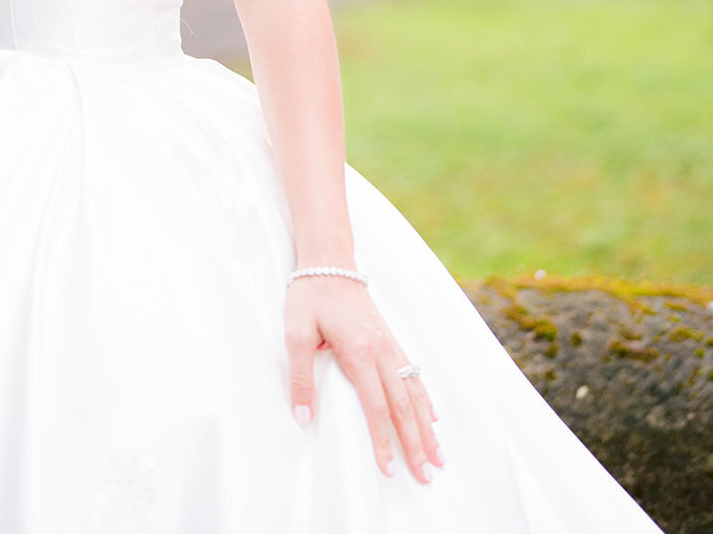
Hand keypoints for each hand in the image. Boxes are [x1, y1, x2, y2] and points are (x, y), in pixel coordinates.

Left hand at [284, 275, 443, 483]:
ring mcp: (388, 343)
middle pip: (403, 406)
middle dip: (416, 443)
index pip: (376, 407)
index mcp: (359, 351)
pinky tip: (432, 415)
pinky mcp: (388, 337)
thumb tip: (302, 418)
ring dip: (426, 426)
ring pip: (413, 392)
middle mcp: (381, 350)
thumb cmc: (309, 294)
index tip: (389, 469)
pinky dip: (424, 398)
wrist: (329, 258)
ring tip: (439, 455)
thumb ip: (301, 377)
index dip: (384, 441)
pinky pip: (412, 373)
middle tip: (428, 475)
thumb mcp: (294, 333)